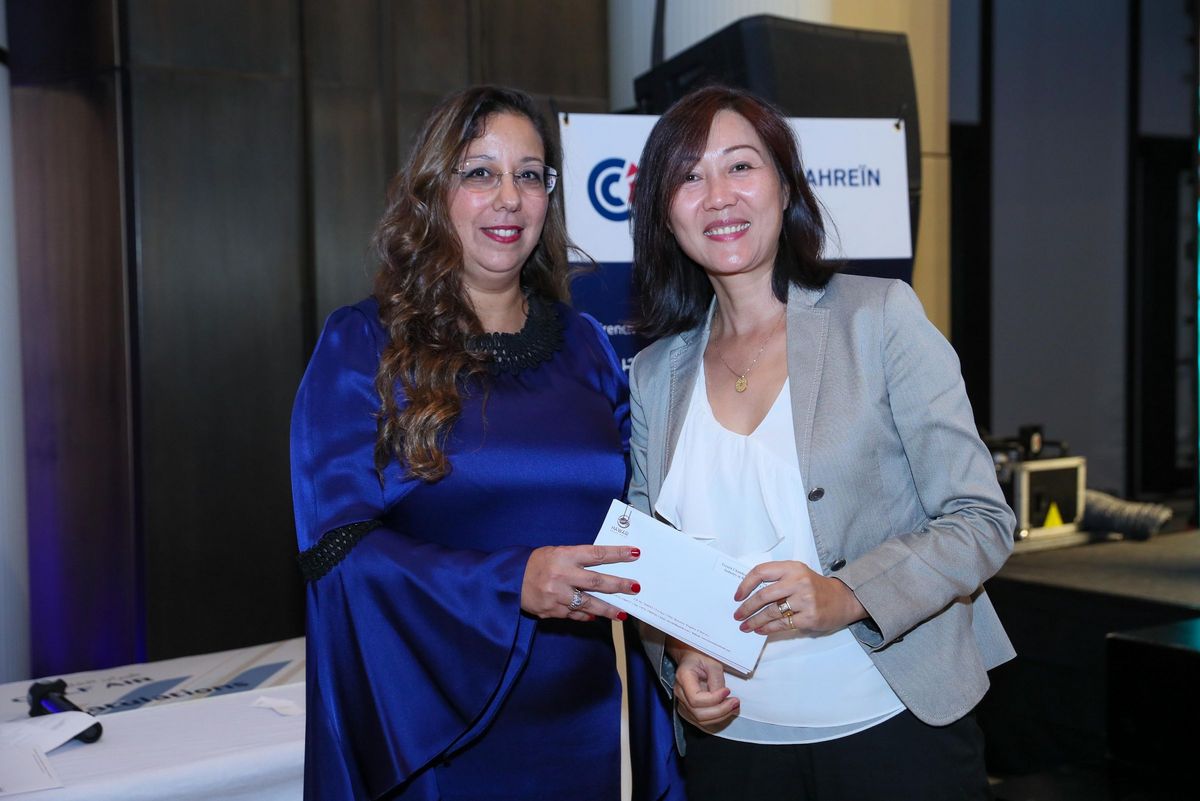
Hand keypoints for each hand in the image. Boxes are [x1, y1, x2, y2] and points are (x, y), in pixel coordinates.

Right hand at [521, 544, 640, 621]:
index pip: (596, 554)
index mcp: (564, 556)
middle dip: (618, 585)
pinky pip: (574, 614)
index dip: (617, 554)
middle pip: (596, 581)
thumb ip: (578, 560)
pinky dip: (586, 615)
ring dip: (608, 609)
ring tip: (623, 614)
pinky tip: (596, 616)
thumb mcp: (557, 553)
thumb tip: (604, 568)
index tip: (634, 553)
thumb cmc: (536, 563)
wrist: (509, 580)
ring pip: (588, 603)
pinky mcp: (552, 611)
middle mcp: (562, 575)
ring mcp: (557, 595)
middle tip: (635, 588)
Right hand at [667, 639, 738, 727]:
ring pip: (701, 720)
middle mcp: (679, 693)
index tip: (727, 691)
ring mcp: (682, 703)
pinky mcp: (688, 710)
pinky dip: (716, 719)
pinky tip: (726, 711)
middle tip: (735, 702)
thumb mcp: (712, 662)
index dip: (714, 699)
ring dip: (720, 716)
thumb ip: (717, 680)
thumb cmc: (700, 657)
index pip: (695, 698)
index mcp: (683, 677)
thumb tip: (723, 697)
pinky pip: (702, 721)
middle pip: (698, 713)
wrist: (691, 658)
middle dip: (720, 710)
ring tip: (733, 706)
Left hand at [733, 560, 866, 635]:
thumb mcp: (797, 574)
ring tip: (745, 626)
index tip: (737, 596)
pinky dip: (768, 628)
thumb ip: (777, 579)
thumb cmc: (815, 587)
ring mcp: (805, 600)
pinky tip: (760, 630)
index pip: (761, 571)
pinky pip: (783, 624)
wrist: (843, 599)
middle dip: (747, 607)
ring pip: (771, 612)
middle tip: (737, 615)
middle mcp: (798, 581)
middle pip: (763, 595)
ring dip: (755, 621)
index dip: (745, 584)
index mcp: (792, 568)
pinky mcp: (809, 617)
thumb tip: (748, 593)